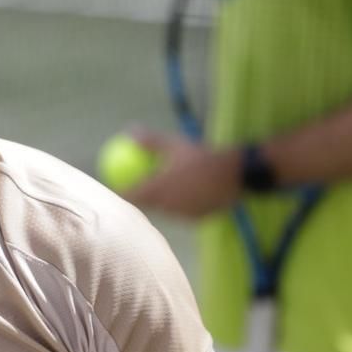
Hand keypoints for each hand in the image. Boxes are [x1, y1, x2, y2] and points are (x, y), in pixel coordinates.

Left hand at [123, 128, 241, 218]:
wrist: (236, 174)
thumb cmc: (203, 156)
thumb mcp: (175, 145)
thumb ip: (151, 141)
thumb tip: (130, 132)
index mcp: (158, 189)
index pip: (131, 195)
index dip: (120, 193)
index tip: (116, 186)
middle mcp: (167, 205)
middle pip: (147, 205)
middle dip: (141, 198)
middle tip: (135, 189)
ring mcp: (182, 215)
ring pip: (166, 210)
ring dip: (162, 203)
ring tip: (159, 194)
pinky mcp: (197, 219)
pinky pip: (183, 213)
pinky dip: (181, 206)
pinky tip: (183, 197)